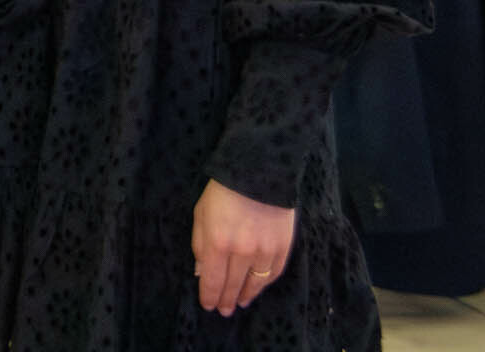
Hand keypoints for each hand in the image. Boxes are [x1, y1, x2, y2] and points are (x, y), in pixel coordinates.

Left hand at [194, 178, 294, 314]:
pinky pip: (273, 274)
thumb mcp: (201, 214)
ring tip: (240, 303)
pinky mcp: (283, 248)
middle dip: (226, 300)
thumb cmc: (223, 192)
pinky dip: (264, 284)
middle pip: (233, 285)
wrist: (260, 173)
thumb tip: (202, 271)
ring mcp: (265, 251)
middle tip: (223, 311)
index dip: (210, 296)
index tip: (208, 305)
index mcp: (218, 243)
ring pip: (255, 284)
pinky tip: (257, 288)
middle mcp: (242, 252)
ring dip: (246, 296)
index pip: (213, 280)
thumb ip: (200, 245)